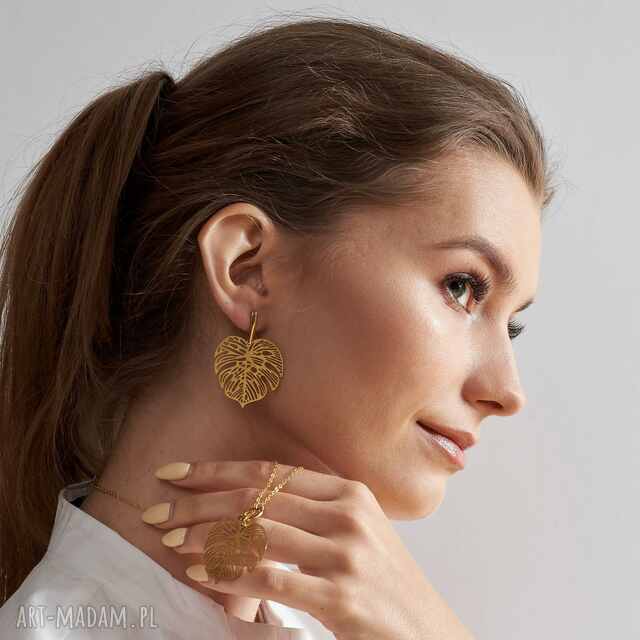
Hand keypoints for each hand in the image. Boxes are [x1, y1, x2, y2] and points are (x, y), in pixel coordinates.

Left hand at [144, 459, 474, 639]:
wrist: (426, 632)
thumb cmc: (383, 582)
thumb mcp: (354, 532)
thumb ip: (310, 512)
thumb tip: (243, 508)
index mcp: (349, 492)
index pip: (270, 472)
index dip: (218, 471)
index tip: (177, 473)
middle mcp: (349, 514)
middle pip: (257, 497)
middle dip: (199, 501)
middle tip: (159, 508)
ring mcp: (347, 554)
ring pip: (258, 532)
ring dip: (206, 534)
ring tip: (170, 537)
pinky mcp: (342, 596)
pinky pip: (271, 578)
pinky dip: (228, 572)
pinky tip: (199, 569)